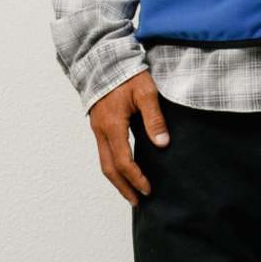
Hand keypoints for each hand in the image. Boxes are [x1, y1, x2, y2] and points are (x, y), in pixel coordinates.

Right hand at [88, 71, 168, 205]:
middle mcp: (101, 131)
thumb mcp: (146, 93)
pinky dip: (114, 166)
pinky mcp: (98, 125)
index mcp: (113, 125)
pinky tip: (124, 170)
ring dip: (117, 180)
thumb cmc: (126, 74)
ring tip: (130, 192)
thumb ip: (154, 119)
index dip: (136, 178)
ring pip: (104, 162)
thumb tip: (162, 144)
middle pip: (109, 169)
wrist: (103, 59)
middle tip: (137, 202)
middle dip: (123, 188)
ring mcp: (97, 129)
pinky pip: (104, 152)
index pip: (124, 162)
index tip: (148, 190)